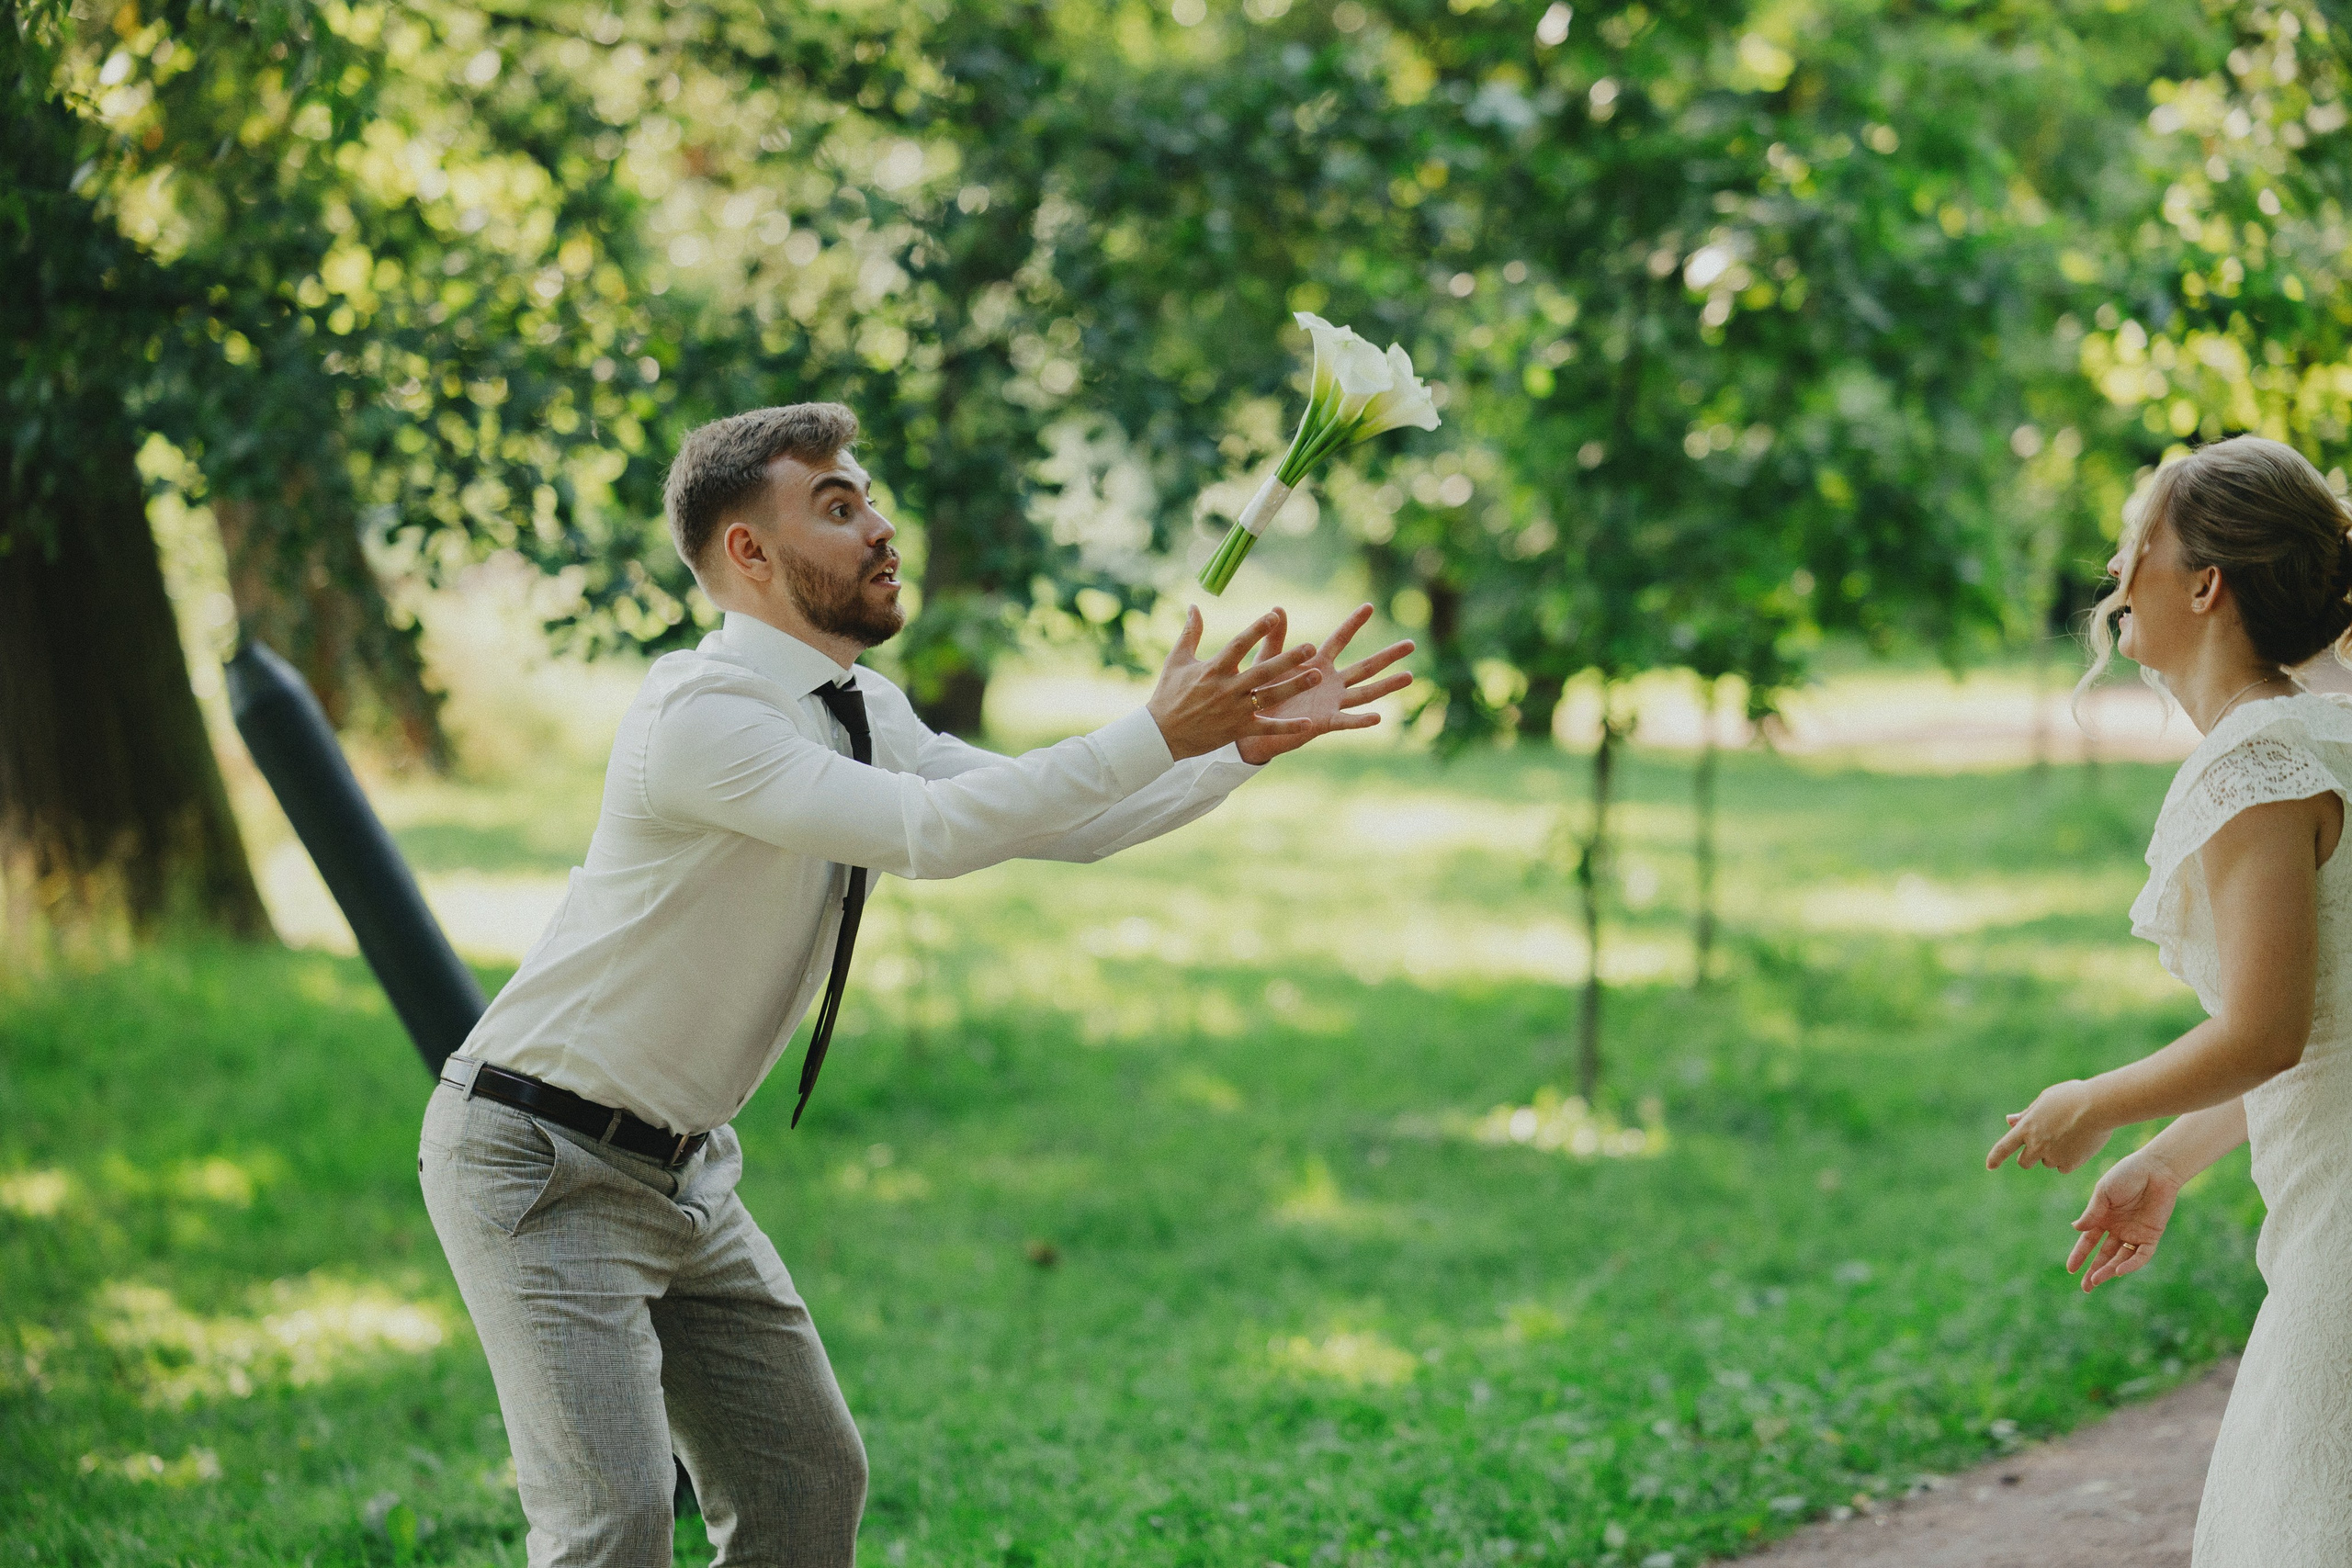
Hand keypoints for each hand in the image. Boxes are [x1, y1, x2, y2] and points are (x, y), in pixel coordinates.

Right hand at [1147, 606, 1318, 760]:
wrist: (1161, 735)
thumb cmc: (1168, 694)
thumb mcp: (1176, 660)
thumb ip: (1190, 632)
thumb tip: (1194, 605)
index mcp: (1213, 669)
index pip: (1238, 645)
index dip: (1256, 630)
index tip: (1274, 615)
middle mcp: (1226, 689)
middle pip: (1262, 671)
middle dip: (1287, 659)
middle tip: (1310, 647)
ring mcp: (1234, 711)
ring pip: (1269, 697)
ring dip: (1294, 686)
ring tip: (1317, 675)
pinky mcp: (1238, 730)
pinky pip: (1266, 728)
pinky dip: (1286, 727)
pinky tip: (1308, 723)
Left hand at [1236, 604, 1416, 765]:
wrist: (1251, 726)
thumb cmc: (1260, 692)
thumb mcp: (1267, 662)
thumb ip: (1276, 639)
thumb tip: (1277, 608)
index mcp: (1317, 664)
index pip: (1340, 639)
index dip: (1353, 623)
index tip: (1369, 605)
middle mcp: (1330, 683)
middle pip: (1365, 667)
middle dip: (1388, 656)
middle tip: (1411, 644)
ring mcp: (1331, 703)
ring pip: (1365, 693)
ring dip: (1387, 685)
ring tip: (1409, 676)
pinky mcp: (1324, 723)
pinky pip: (1345, 721)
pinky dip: (1361, 720)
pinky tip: (1378, 717)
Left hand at [1985, 1079, 2111, 1173]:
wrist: (2099, 1106)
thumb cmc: (2072, 1097)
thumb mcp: (2045, 1100)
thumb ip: (2027, 1114)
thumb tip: (2009, 1121)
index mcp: (2026, 1127)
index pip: (2003, 1147)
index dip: (1995, 1157)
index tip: (1989, 1166)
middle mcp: (2036, 1145)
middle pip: (2024, 1162)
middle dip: (2030, 1156)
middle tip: (2043, 1145)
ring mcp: (2052, 1156)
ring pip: (2047, 1163)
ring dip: (2052, 1155)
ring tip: (2069, 1136)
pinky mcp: (2070, 1164)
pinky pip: (2063, 1168)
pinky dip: (2068, 1161)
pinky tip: (2078, 1145)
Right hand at [2067, 1149, 2182, 1291]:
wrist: (2156, 1169)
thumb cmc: (2127, 1175)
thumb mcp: (2104, 1192)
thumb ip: (2092, 1212)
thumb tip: (2076, 1229)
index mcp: (2103, 1217)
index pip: (2088, 1241)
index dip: (2079, 1255)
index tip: (2070, 1269)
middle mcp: (2118, 1228)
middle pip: (2104, 1255)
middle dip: (2095, 1271)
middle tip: (2086, 1287)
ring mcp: (2134, 1233)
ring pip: (2121, 1258)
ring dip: (2109, 1270)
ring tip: (2096, 1281)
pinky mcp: (2151, 1235)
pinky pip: (2141, 1255)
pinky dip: (2131, 1264)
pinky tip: (2119, 1271)